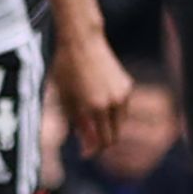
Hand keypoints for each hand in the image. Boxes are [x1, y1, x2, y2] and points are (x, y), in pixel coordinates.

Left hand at [53, 35, 133, 158]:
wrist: (82, 40)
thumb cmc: (66, 67)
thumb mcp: (65, 97)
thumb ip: (77, 123)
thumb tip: (87, 145)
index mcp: (94, 107)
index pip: (101, 141)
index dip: (92, 151)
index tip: (84, 153)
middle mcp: (112, 102)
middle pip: (113, 136)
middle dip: (101, 142)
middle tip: (87, 142)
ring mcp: (122, 94)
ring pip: (119, 124)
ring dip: (107, 128)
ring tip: (91, 122)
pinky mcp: (127, 86)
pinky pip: (122, 109)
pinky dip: (112, 113)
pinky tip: (98, 106)